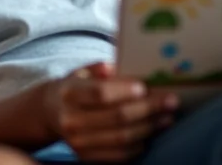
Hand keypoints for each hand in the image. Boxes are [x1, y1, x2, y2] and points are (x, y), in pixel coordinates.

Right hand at [42, 62, 177, 161]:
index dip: (124, 91)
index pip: (100, 94)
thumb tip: (117, 66)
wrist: (51, 112)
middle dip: (149, 109)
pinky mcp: (86, 157)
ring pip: (121, 137)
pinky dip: (138, 145)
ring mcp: (78, 142)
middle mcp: (71, 120)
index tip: (145, 87)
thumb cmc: (77, 87)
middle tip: (171, 101)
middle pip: (116, 117)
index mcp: (70, 93)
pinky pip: (119, 155)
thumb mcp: (82, 71)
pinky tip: (151, 133)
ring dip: (149, 127)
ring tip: (167, 117)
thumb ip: (100, 68)